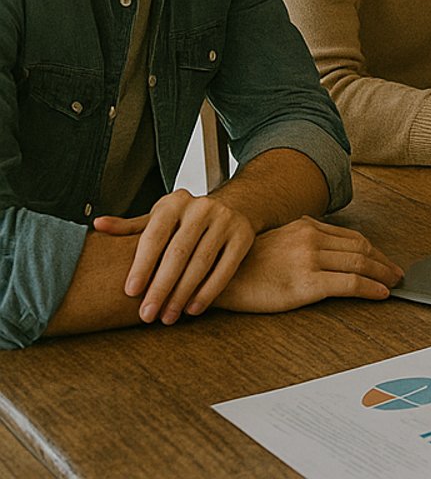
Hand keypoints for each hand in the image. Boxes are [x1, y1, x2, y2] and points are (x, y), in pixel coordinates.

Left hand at [92, 189, 255, 324]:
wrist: (233, 206)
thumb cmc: (186, 218)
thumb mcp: (159, 217)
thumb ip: (131, 227)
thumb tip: (98, 225)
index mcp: (175, 202)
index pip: (154, 236)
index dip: (142, 265)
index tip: (131, 292)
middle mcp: (202, 208)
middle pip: (178, 253)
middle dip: (161, 287)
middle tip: (147, 314)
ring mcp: (226, 221)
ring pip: (201, 263)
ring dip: (182, 294)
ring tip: (168, 316)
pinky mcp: (244, 236)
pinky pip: (225, 268)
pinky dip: (209, 291)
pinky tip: (193, 308)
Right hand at [215, 217, 402, 312]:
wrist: (216, 279)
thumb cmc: (243, 265)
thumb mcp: (277, 240)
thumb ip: (303, 238)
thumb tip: (329, 247)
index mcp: (305, 225)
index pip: (352, 237)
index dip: (374, 251)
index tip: (385, 261)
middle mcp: (310, 237)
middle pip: (361, 249)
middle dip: (384, 262)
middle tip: (397, 274)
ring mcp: (309, 259)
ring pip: (360, 264)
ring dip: (382, 274)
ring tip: (393, 283)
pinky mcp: (306, 283)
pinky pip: (349, 284)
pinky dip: (370, 288)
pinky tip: (380, 294)